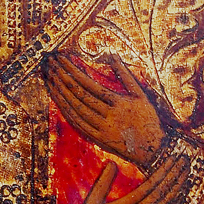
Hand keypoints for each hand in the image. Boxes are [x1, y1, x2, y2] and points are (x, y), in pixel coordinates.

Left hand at [44, 53, 166, 170]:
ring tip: (50, 80)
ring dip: (61, 94)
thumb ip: (125, 74)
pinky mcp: (97, 139)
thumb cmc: (148, 119)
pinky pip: (78, 124)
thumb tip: (113, 54)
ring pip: (76, 109)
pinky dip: (66, 111)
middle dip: (63, 78)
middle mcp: (108, 116)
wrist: (153, 149)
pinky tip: (58, 101)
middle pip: (79, 95)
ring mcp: (101, 129)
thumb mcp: (141, 94)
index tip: (62, 60)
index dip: (73, 71)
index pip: (89, 84)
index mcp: (118, 102)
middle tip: (51, 65)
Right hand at [64, 155, 189, 203]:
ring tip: (186, 177)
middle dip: (172, 178)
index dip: (161, 173)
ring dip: (176, 194)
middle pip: (156, 198)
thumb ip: (102, 183)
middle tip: (184, 163)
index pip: (144, 189)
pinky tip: (179, 202)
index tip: (172, 160)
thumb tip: (112, 162)